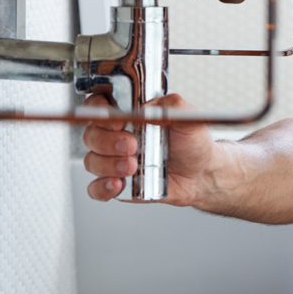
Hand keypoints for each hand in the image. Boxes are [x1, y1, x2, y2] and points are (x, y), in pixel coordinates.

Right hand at [81, 93, 215, 205]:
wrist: (201, 174)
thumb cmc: (192, 143)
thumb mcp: (188, 118)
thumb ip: (171, 105)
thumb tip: (148, 108)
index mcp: (128, 115)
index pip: (97, 105)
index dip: (98, 111)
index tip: (118, 121)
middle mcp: (116, 136)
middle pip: (91, 135)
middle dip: (107, 141)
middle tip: (131, 146)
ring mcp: (114, 161)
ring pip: (92, 161)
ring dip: (108, 165)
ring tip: (133, 166)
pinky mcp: (118, 184)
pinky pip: (96, 188)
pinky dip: (102, 187)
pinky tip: (119, 184)